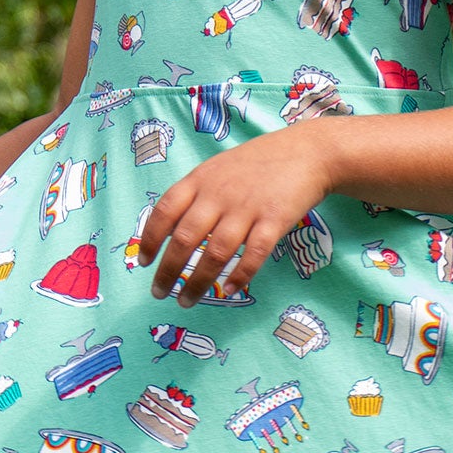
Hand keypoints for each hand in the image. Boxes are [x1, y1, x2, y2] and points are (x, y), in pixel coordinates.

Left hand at [136, 126, 331, 307]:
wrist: (308, 151)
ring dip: (198, 282)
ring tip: (187, 301)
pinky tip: (228, 290)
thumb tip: (169, 229)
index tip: (144, 262)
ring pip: (216, 252)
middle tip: (160, 293)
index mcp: (201, 179)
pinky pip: (253, 254)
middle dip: (168, 270)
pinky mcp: (275, 219)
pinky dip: (239, 275)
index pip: (165, 211)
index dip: (151, 239)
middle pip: (186, 238)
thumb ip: (195, 194)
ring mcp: (247, 207)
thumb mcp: (218, 168)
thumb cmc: (259, 163)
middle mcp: (219, 194)